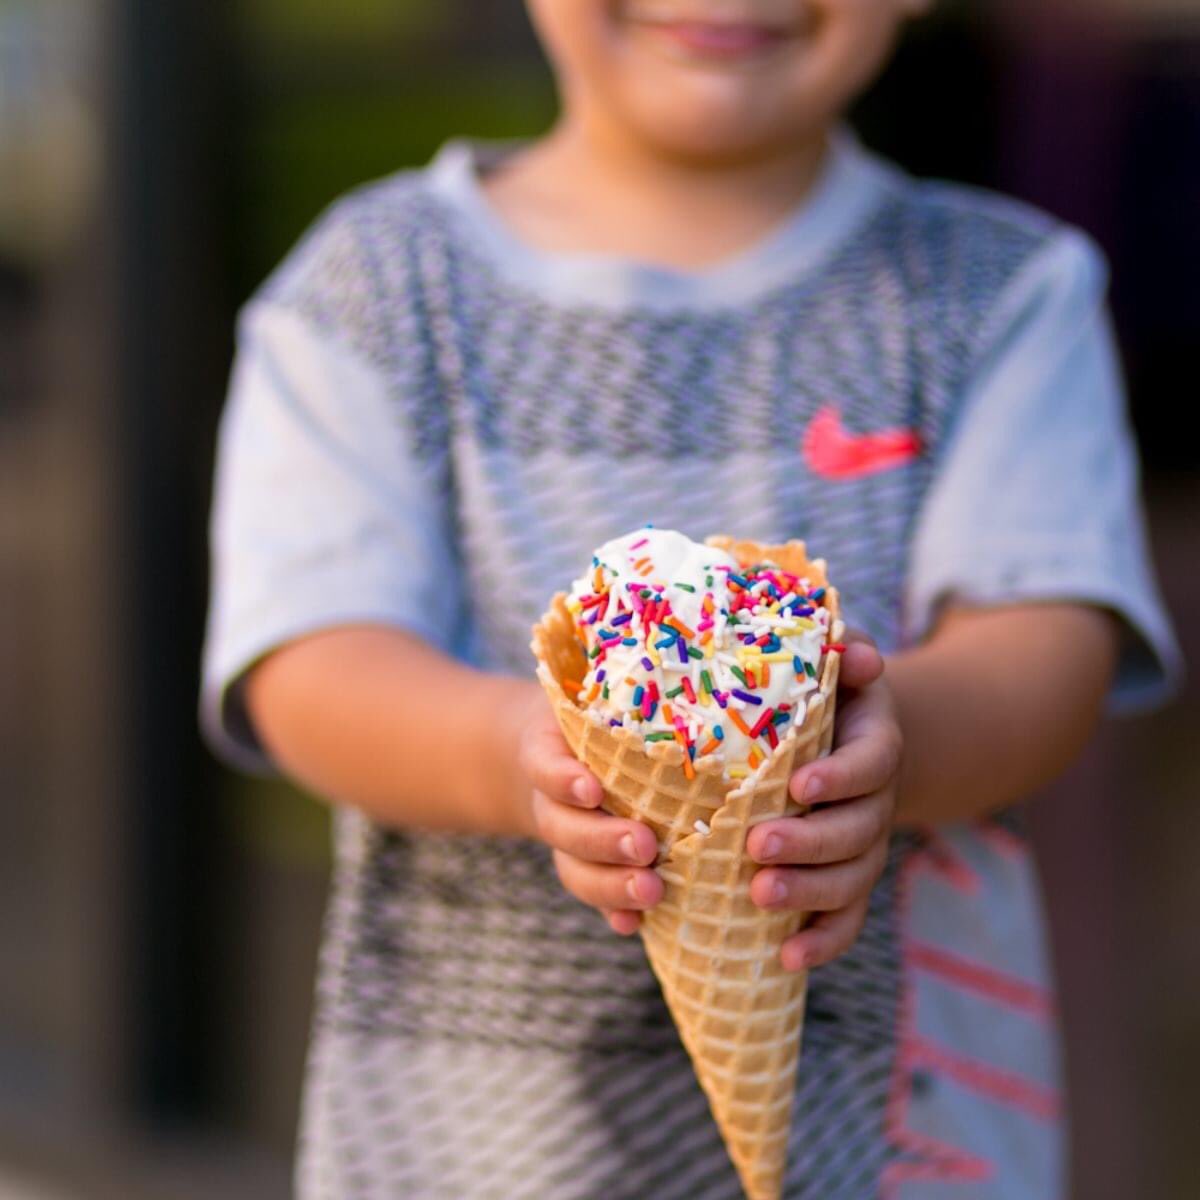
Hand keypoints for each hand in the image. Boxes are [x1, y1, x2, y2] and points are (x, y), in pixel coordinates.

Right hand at [515, 694, 662, 934]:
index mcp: (546, 753)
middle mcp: (551, 802)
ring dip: (612, 885)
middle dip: (603, 840)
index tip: (591, 788)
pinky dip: (613, 912)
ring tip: (652, 890)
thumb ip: (618, 681)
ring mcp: (567, 839)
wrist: (547, 754)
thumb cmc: (589, 714)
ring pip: (578, 870)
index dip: (564, 780)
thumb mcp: (590, 693)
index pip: (546, 766)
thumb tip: (675, 649)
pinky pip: (595, 894)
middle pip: (566, 828)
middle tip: (644, 845)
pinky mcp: (588, 865)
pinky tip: (634, 926)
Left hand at [744, 630, 900, 971]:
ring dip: (809, 894)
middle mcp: (875, 802)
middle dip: (809, 843)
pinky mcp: (847, 881)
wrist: (855, 743)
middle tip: (756, 846)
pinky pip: (846, 919)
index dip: (840, 777)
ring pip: (851, 880)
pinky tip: (786, 959)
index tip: (799, 783)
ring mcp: (864, 847)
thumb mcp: (837, 666)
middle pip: (857, 831)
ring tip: (758, 897)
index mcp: (873, 746)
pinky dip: (822, 942)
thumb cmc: (827, 697)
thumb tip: (858, 654)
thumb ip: (842, 648)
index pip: (870, 764)